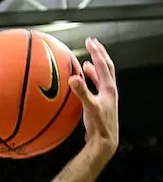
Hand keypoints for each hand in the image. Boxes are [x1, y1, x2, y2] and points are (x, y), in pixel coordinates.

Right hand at [69, 37, 118, 156]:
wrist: (105, 140)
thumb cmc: (98, 125)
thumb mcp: (89, 106)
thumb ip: (81, 92)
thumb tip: (73, 77)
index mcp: (108, 87)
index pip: (103, 65)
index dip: (96, 52)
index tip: (90, 41)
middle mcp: (109, 90)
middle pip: (106, 66)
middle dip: (98, 53)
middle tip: (91, 43)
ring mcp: (106, 96)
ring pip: (102, 76)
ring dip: (95, 66)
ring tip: (88, 60)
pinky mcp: (101, 103)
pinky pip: (96, 86)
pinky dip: (90, 79)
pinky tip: (83, 81)